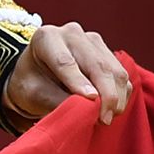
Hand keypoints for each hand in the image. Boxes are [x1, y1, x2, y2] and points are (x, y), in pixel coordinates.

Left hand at [4, 22, 132, 127]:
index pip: (64, 62)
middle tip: (104, 120)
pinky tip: (111, 110)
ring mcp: (93, 41)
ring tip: (106, 118)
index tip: (90, 100)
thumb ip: (57, 99)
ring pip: (115, 70)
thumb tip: (89, 106)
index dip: (78, 82)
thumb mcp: (34, 94)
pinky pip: (122, 75)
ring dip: (116, 97)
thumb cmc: (32, 84)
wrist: (37, 75)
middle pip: (97, 65)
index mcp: (46, 37)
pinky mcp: (107, 52)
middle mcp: (72, 33)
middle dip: (106, 95)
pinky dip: (121, 95)